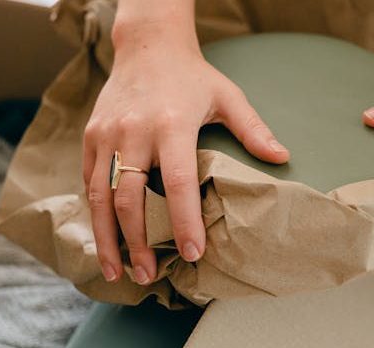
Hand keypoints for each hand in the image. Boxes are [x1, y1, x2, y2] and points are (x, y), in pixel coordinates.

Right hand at [83, 23, 288, 284]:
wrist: (147, 46)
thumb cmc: (192, 76)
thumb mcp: (228, 96)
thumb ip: (253, 129)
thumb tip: (282, 158)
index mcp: (171, 125)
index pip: (176, 183)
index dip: (183, 222)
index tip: (192, 253)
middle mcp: (134, 132)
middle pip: (130, 199)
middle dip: (138, 243)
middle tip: (148, 275)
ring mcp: (107, 135)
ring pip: (101, 196)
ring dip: (108, 238)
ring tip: (118, 271)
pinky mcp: (91, 136)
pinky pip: (90, 181)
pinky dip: (96, 214)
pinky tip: (106, 239)